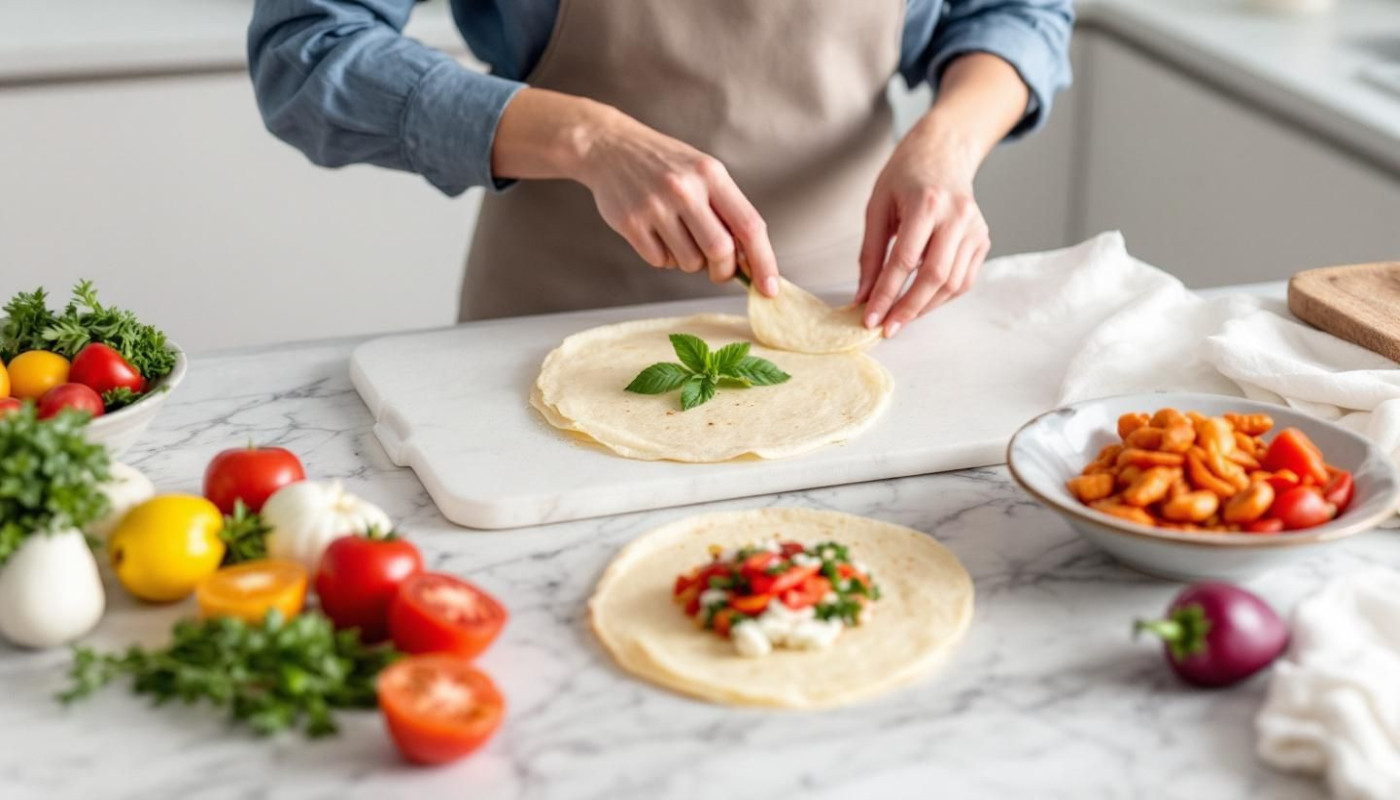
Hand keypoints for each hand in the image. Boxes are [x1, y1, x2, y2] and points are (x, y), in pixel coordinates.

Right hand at [491, 89, 779, 295]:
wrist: (609, 147)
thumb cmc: (665, 165)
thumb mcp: (703, 173)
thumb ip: (727, 211)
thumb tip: (750, 261)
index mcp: (711, 175)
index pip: (749, 225)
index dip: (764, 262)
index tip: (770, 288)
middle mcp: (685, 189)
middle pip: (720, 251)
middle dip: (723, 270)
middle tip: (718, 269)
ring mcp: (655, 206)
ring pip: (689, 262)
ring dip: (690, 263)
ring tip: (680, 238)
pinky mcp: (630, 222)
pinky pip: (659, 261)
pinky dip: (664, 258)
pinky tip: (657, 235)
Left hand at [855, 53, 1030, 336]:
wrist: (943, 152)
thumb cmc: (904, 176)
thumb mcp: (877, 207)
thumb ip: (871, 253)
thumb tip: (863, 296)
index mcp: (926, 203)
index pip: (905, 260)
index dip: (886, 293)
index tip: (869, 318)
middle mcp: (957, 216)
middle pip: (935, 276)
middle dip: (908, 308)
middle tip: (886, 328)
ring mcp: (975, 228)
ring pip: (954, 283)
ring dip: (925, 307)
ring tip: (900, 317)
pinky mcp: (983, 239)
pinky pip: (965, 279)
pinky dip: (942, 296)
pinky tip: (921, 301)